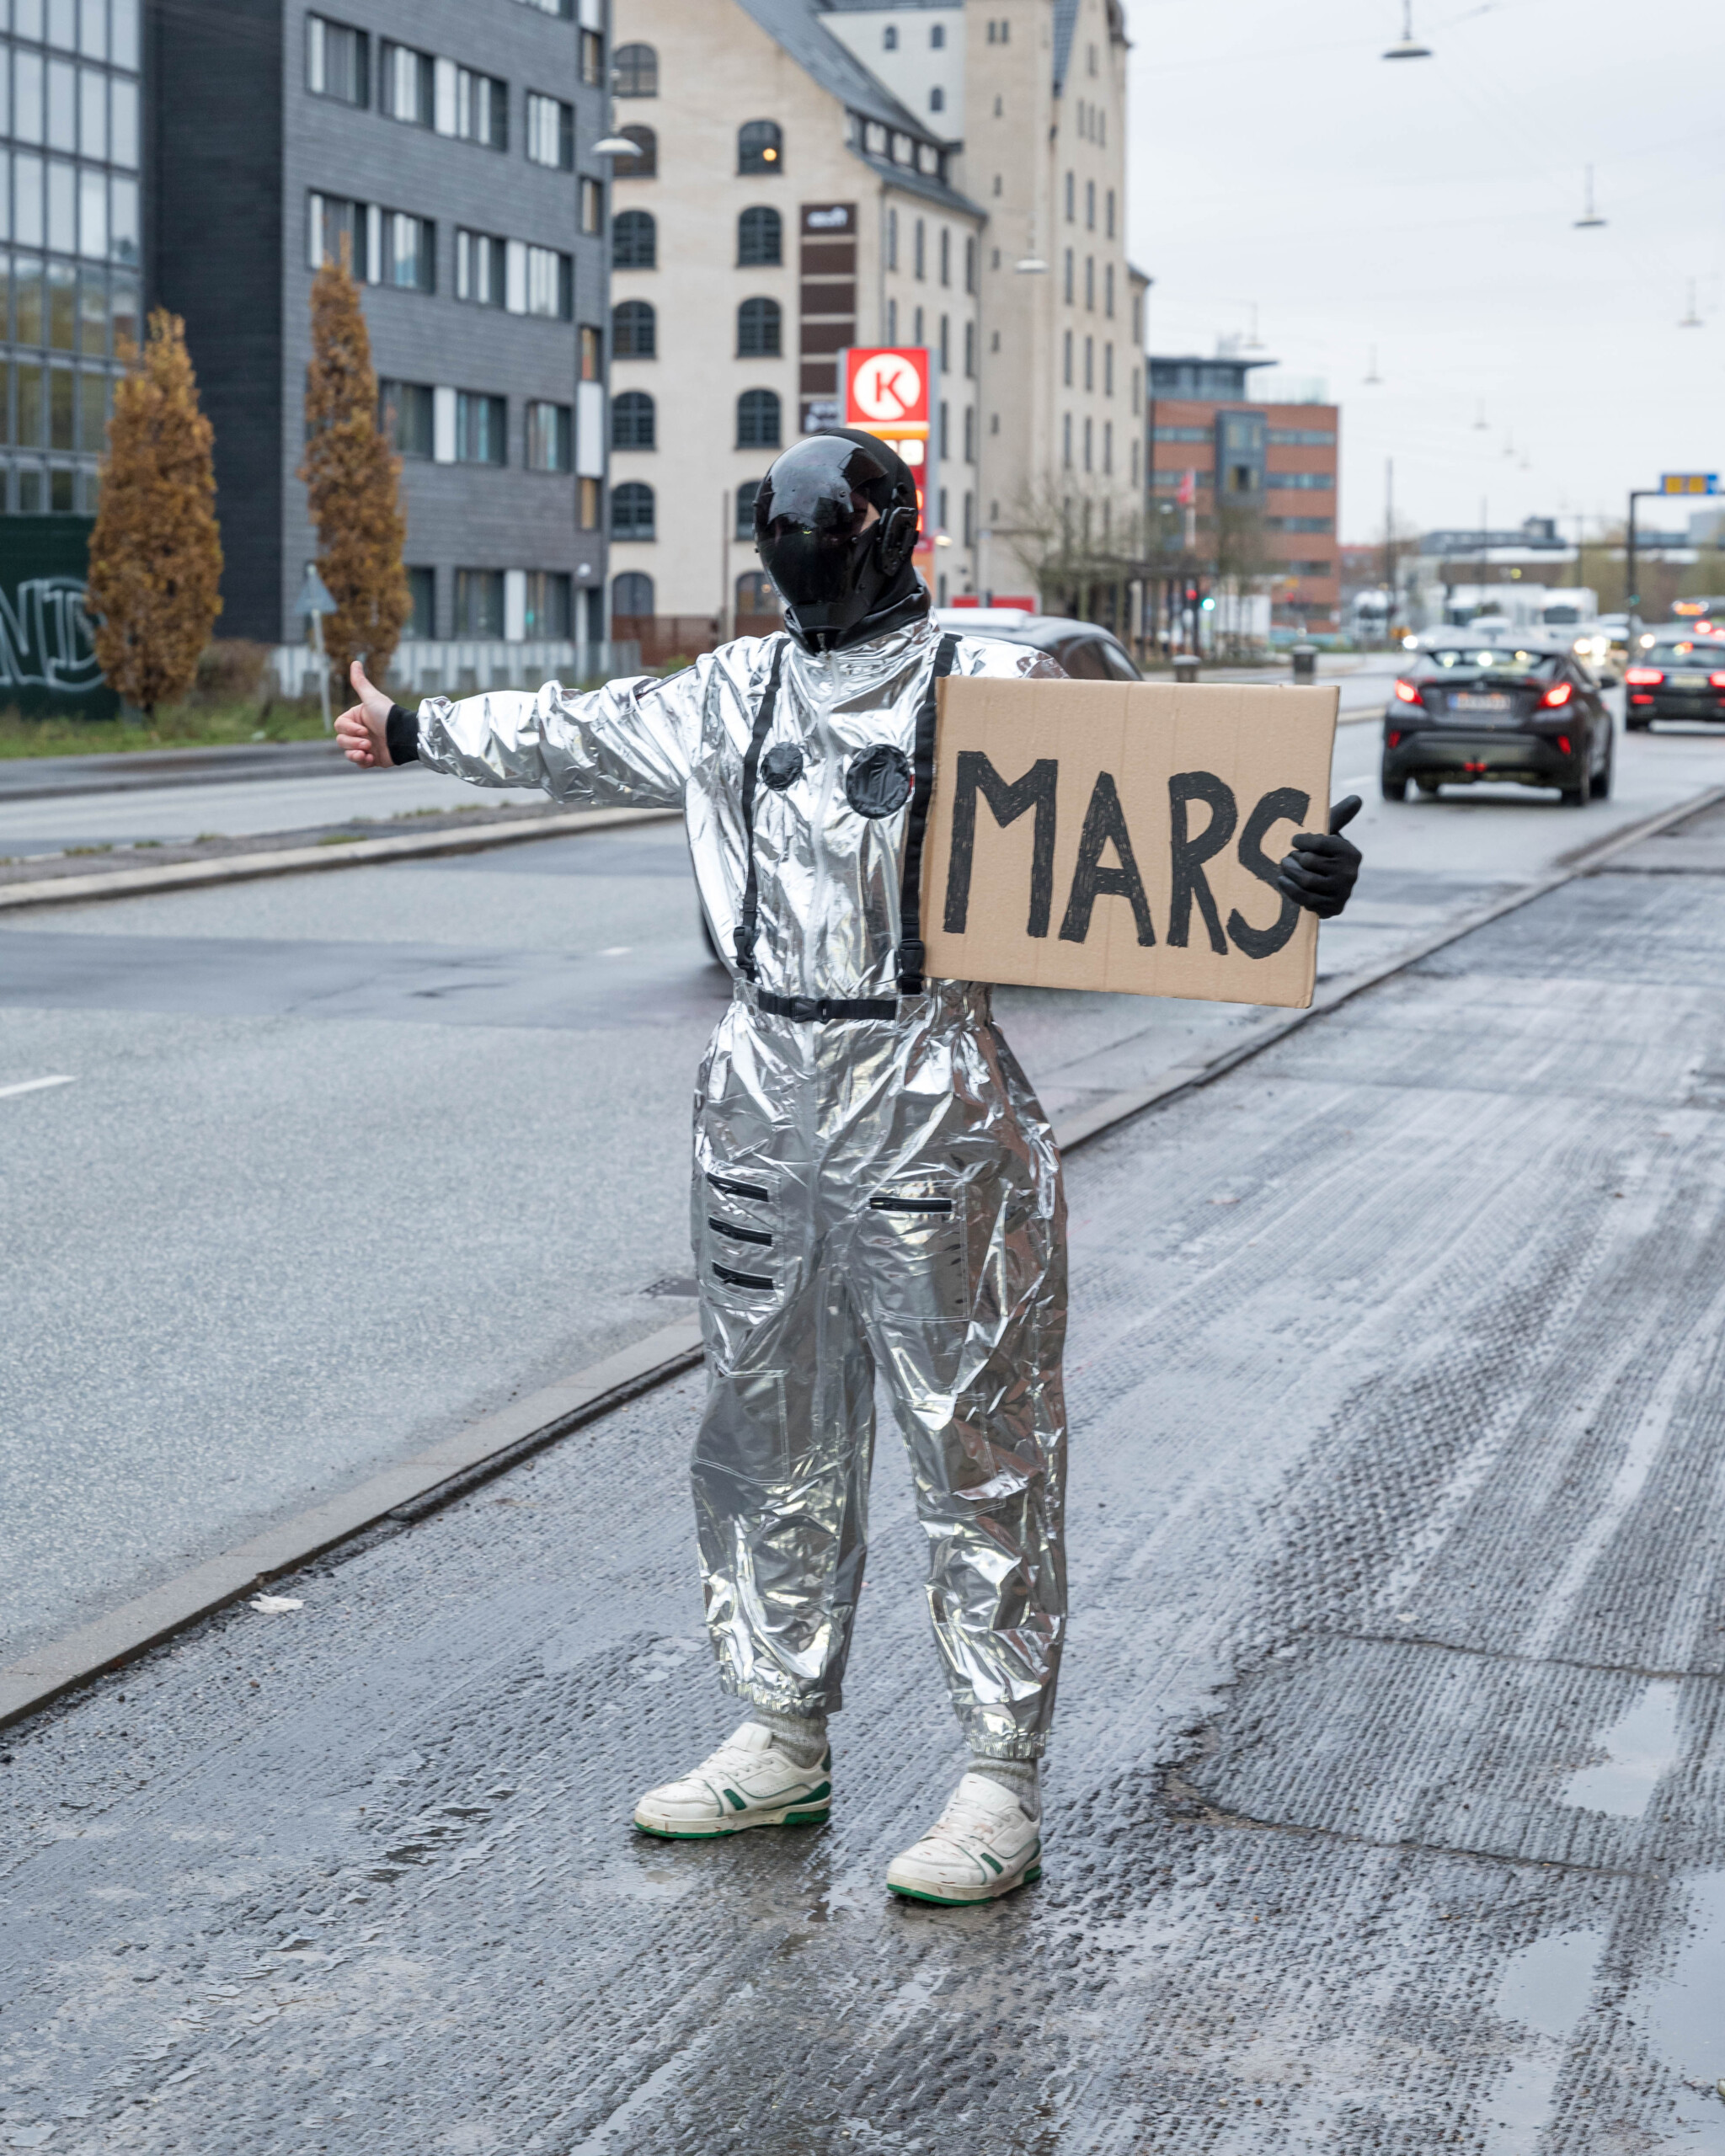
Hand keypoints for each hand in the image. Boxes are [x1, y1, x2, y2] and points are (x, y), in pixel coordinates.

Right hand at [335, 660, 394, 767]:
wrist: (405, 736)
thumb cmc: (388, 715)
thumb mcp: (372, 698)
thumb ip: (360, 683)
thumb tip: (355, 661)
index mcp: (357, 718)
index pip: (340, 726)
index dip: (349, 730)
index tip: (363, 730)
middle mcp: (360, 732)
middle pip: (341, 740)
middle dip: (353, 743)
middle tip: (368, 742)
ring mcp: (366, 746)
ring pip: (348, 753)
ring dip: (355, 754)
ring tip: (368, 752)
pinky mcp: (373, 759)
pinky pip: (359, 763)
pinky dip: (362, 762)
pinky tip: (371, 759)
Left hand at [1277, 796, 1361, 918]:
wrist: (1327, 886)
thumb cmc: (1325, 854)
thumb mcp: (1331, 834)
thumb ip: (1339, 815)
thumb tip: (1357, 798)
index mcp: (1350, 853)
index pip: (1320, 842)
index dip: (1302, 840)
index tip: (1295, 840)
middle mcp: (1350, 873)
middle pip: (1309, 862)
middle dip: (1293, 858)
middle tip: (1287, 857)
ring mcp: (1342, 893)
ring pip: (1305, 881)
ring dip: (1288, 873)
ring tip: (1283, 867)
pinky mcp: (1333, 909)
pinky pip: (1305, 900)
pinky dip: (1290, 890)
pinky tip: (1283, 881)